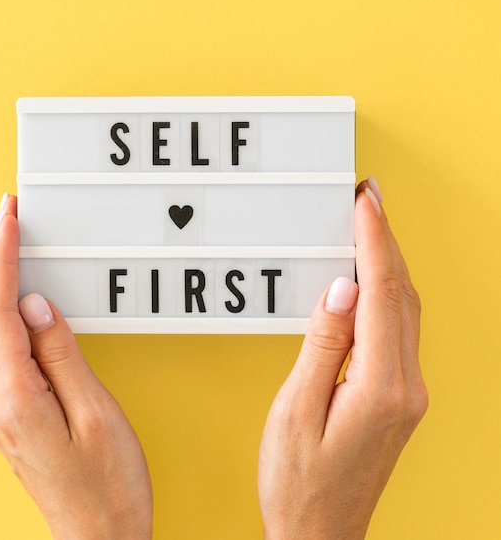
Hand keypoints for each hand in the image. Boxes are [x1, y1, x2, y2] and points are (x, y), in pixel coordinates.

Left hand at [0, 194, 152, 539]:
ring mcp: (2, 411)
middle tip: (6, 218)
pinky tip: (24, 302)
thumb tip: (37, 306)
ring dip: (3, 287)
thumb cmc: (108, 486)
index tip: (4, 221)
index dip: (0, 261)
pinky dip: (13, 316)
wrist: (99, 539)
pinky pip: (8, 353)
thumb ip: (62, 355)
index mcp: (14, 399)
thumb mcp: (95, 413)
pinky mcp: (15, 414)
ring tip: (14, 246)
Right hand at [258, 179, 427, 538]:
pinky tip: (372, 280)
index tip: (365, 204)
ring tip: (370, 227)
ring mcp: (408, 393)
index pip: (381, 294)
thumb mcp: (296, 411)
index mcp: (380, 386)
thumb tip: (341, 290)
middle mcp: (406, 386)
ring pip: (406, 309)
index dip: (373, 242)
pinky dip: (387, 293)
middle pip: (402, 295)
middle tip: (370, 199)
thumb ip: (323, 346)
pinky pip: (399, 329)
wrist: (321, 535)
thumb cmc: (299, 482)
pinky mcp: (399, 397)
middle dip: (387, 240)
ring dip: (390, 263)